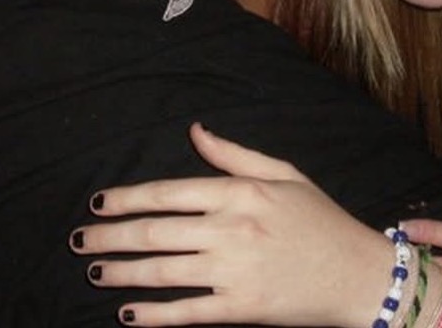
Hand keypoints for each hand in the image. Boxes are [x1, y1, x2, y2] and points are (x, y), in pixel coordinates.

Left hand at [69, 123, 391, 326]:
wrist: (361, 276)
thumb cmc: (320, 222)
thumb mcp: (283, 174)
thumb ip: (234, 155)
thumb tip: (195, 131)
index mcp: (239, 193)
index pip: (168, 193)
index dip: (128, 199)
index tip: (100, 203)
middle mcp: (232, 229)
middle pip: (155, 232)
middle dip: (111, 236)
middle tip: (79, 240)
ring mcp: (236, 271)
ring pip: (163, 271)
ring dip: (121, 272)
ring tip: (94, 271)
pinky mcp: (243, 309)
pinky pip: (188, 312)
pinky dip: (154, 314)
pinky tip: (128, 314)